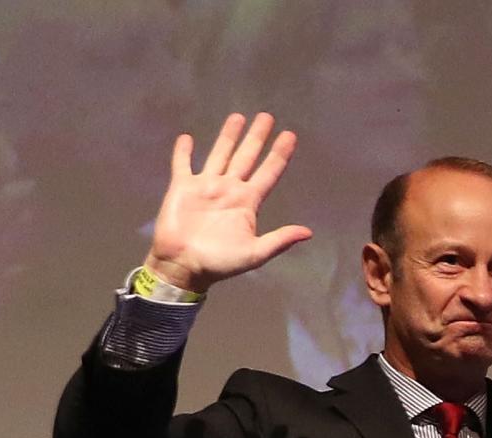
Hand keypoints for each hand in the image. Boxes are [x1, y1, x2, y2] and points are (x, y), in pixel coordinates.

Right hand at [145, 111, 311, 294]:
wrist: (183, 266)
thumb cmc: (219, 263)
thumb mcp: (254, 253)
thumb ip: (280, 240)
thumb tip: (308, 232)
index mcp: (247, 203)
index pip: (268, 173)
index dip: (279, 155)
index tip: (290, 136)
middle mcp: (229, 189)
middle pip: (246, 157)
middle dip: (257, 137)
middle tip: (267, 117)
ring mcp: (206, 186)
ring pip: (220, 154)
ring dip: (228, 136)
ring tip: (238, 117)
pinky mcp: (183, 187)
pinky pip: (183, 164)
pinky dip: (184, 151)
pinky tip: (188, 138)